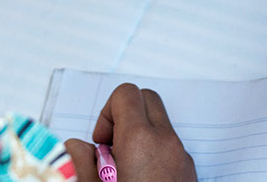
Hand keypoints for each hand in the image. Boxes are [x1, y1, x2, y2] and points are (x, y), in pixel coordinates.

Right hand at [65, 83, 195, 181]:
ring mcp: (182, 155)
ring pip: (159, 123)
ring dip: (139, 134)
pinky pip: (169, 145)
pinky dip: (153, 150)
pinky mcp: (190, 170)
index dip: (106, 112)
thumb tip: (77, 146)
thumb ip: (80, 162)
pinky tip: (140, 178)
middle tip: (111, 148)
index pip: (125, 93)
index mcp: (140, 141)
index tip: (100, 141)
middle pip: (146, 99)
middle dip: (124, 115)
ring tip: (123, 168)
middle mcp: (166, 142)